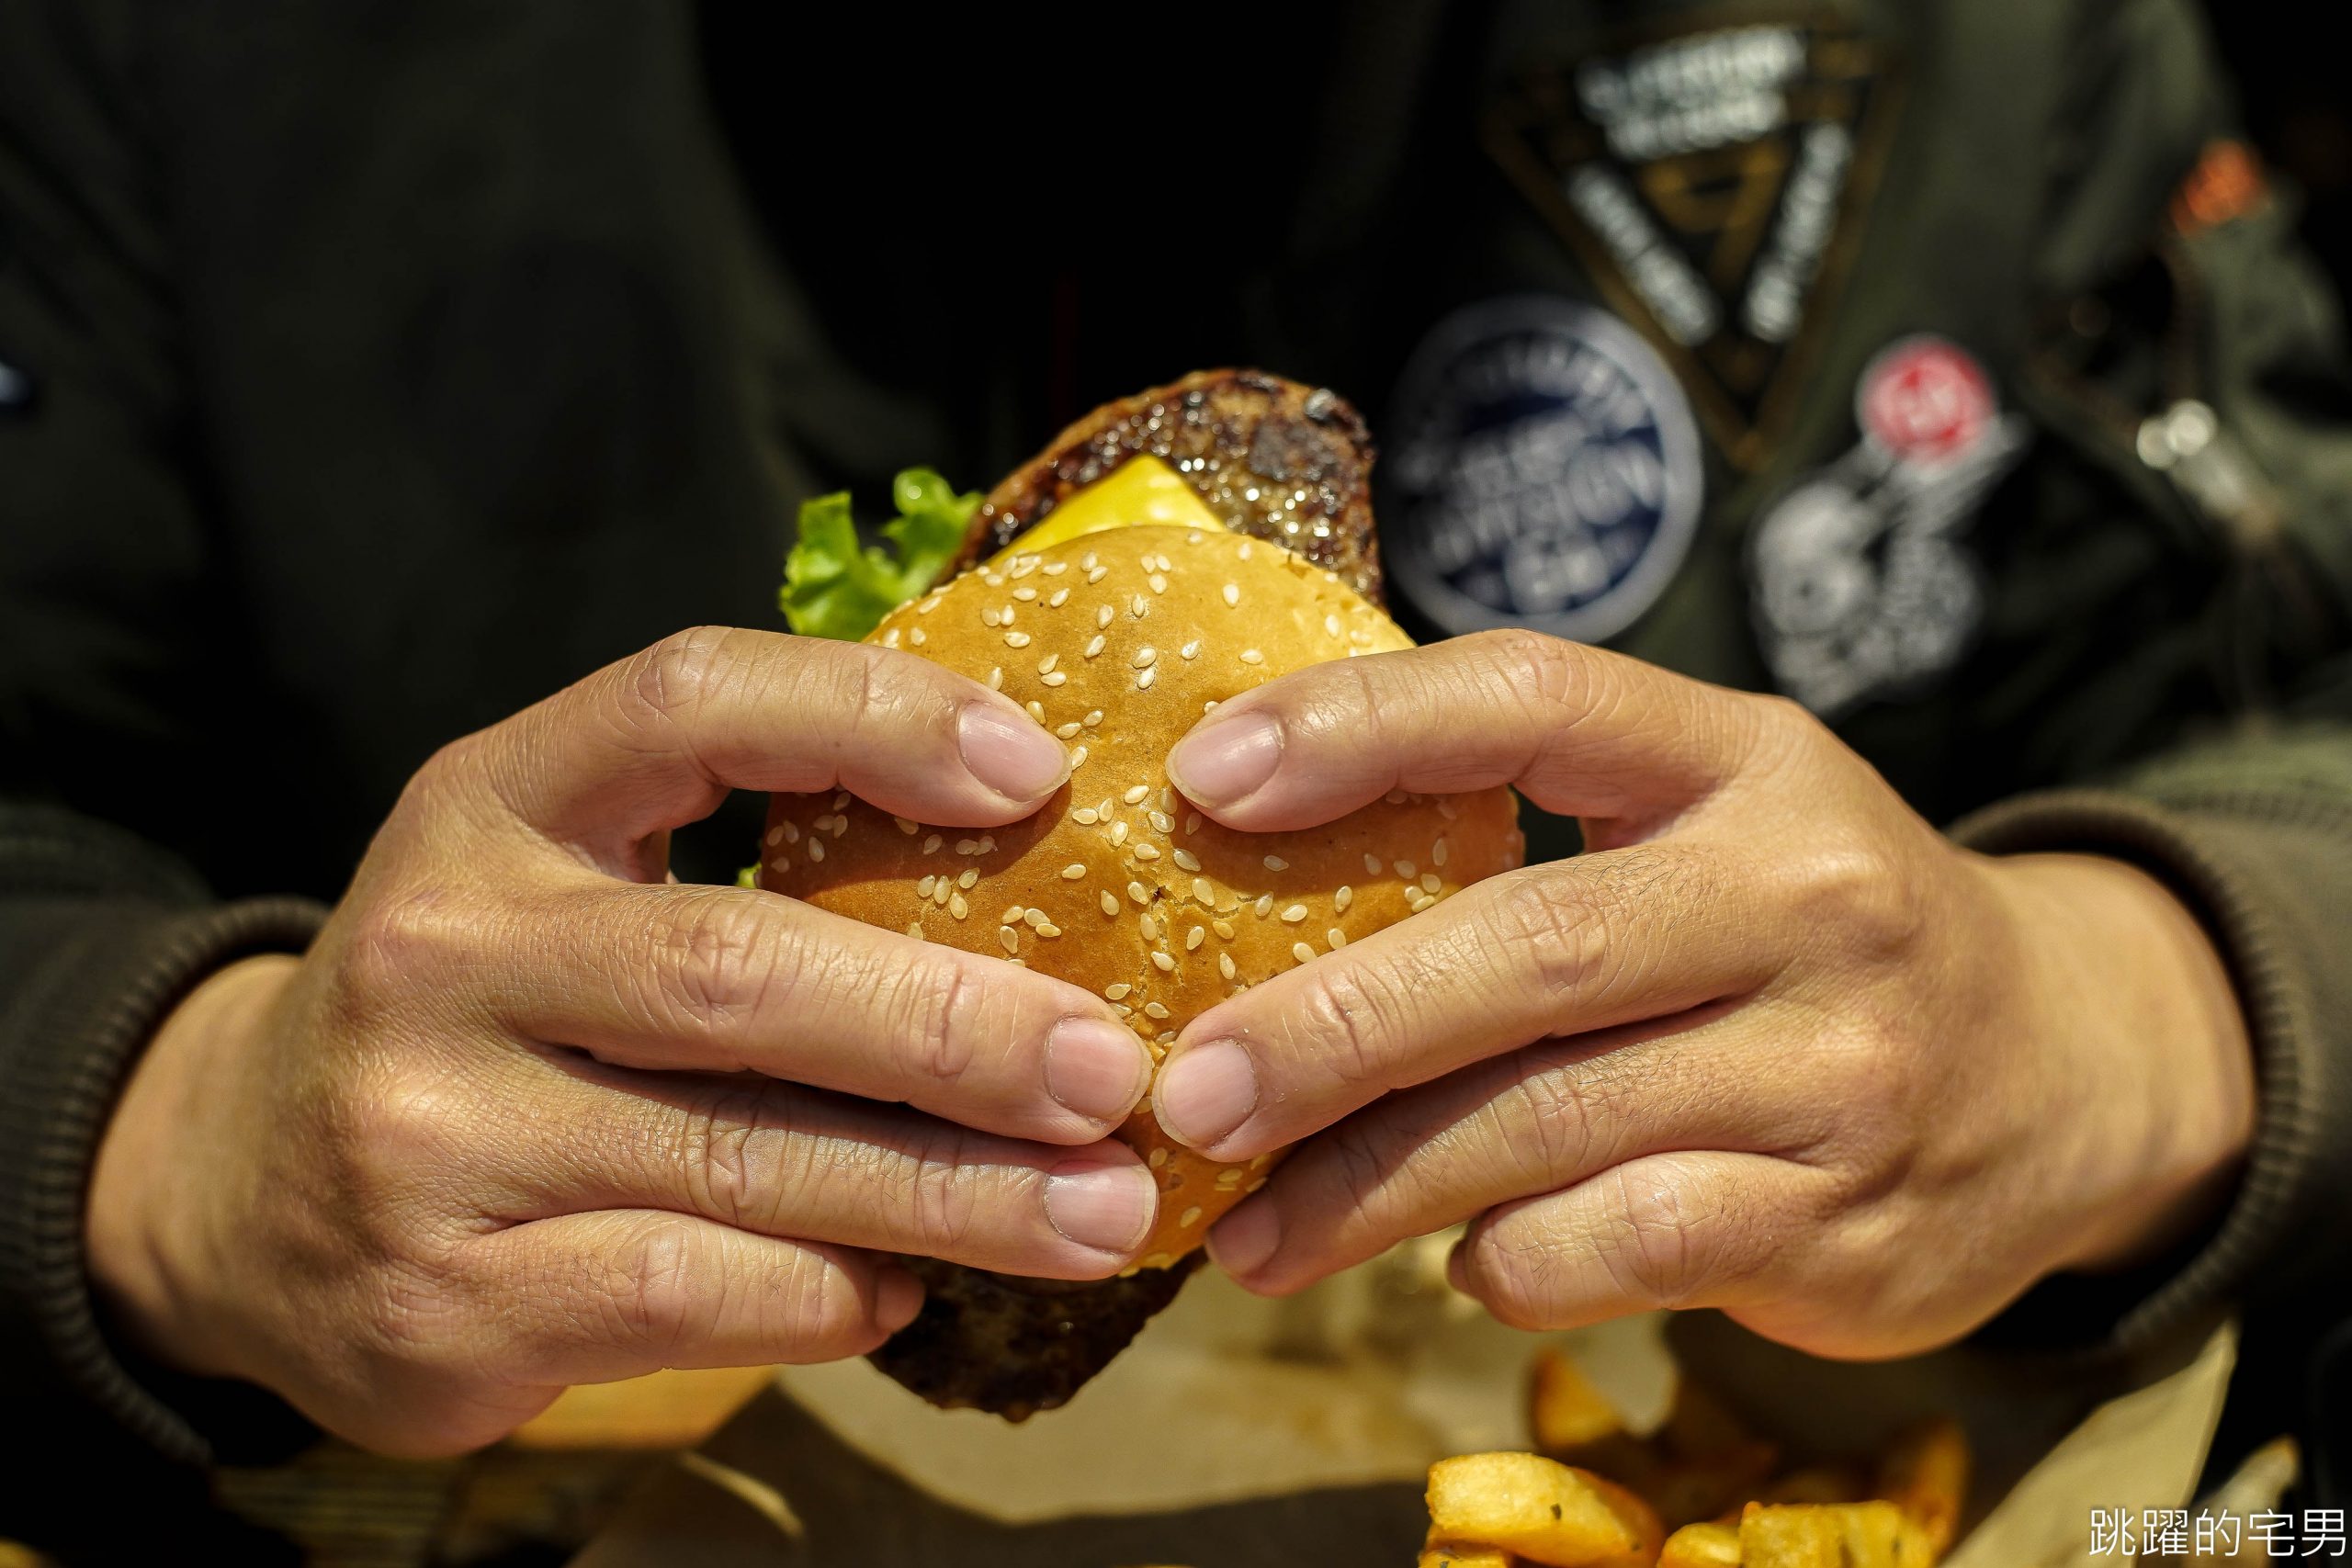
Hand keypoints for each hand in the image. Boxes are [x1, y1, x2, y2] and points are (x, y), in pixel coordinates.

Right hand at [86, 628, 1159, 1454]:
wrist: (234, 1191)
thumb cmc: (483, 1008)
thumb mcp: (560, 877)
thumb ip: (740, 849)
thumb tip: (1028, 864)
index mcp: (491, 800)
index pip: (689, 699)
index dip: (871, 715)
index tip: (1036, 770)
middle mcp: (442, 949)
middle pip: (739, 970)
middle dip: (952, 1027)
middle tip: (1108, 1067)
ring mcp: (427, 1133)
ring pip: (735, 1161)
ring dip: (947, 1194)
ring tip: (1097, 1209)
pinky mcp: (439, 1300)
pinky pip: (687, 1296)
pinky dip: (828, 1293)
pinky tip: (910, 1288)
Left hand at [1153, 631, 2254, 1357]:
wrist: (2068, 1069)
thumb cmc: (1807, 930)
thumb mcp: (1715, 822)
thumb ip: (1540, 825)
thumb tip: (1255, 864)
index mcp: (1746, 758)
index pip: (1536, 698)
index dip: (1361, 722)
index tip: (1204, 772)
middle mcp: (1803, 893)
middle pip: (1524, 948)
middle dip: (1329, 1028)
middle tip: (1187, 1087)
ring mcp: (1836, 1064)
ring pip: (1547, 1126)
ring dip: (1366, 1188)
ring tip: (1246, 1228)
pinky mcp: (1841, 1219)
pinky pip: (1614, 1247)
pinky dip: (1504, 1262)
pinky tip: (1457, 1259)